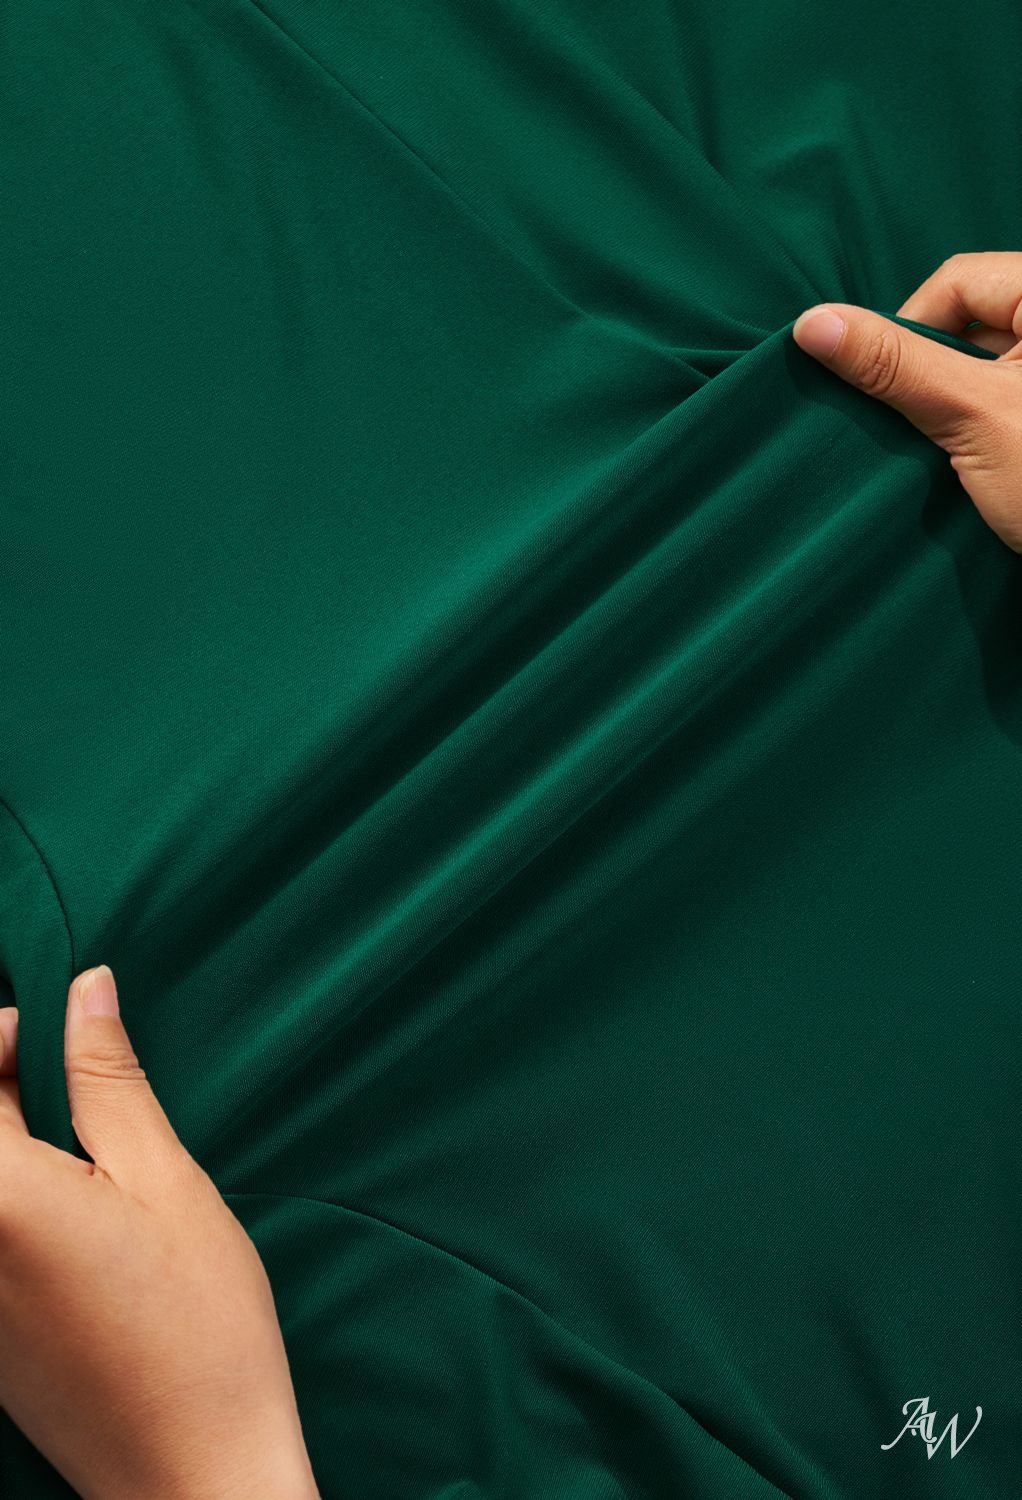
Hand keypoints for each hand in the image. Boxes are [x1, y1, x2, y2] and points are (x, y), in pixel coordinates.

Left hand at [0, 966, 319, 1499]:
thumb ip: (109, 1079)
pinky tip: (66, 1201)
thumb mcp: (166, 1179)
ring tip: (72, 1135)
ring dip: (1, 1137)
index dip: (0, 1035)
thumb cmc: (198, 1325)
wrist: (190, 1471)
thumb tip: (86, 988)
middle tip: (63, 1072)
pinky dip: (7, 1192)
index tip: (52, 1031)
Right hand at [791, 251, 1021, 553]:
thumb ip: (893, 366)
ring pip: (984, 367)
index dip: (910, 332)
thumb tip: (812, 324)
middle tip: (932, 431)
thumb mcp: (973, 416)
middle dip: (934, 376)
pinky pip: (1003, 402)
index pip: (958, 282)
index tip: (895, 395)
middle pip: (972, 322)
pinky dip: (982, 431)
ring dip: (955, 410)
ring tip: (961, 456)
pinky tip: (983, 472)